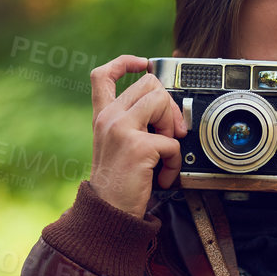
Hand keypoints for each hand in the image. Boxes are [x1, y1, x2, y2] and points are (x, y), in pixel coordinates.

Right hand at [88, 55, 186, 217]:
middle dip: (167, 105)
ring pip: (161, 100)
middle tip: (167, 132)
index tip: (142, 64)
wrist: (108, 213)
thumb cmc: (118, 184)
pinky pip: (172, 141)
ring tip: (163, 151)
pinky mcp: (137, 146)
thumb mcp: (117, 146)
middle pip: (148, 83)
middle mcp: (108, 118)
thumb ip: (133, 123)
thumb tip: (166, 109)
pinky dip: (174, 162)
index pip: (102, 74)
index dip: (124, 62)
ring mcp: (121, 129)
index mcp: (102, 117)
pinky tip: (161, 176)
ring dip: (171, 127)